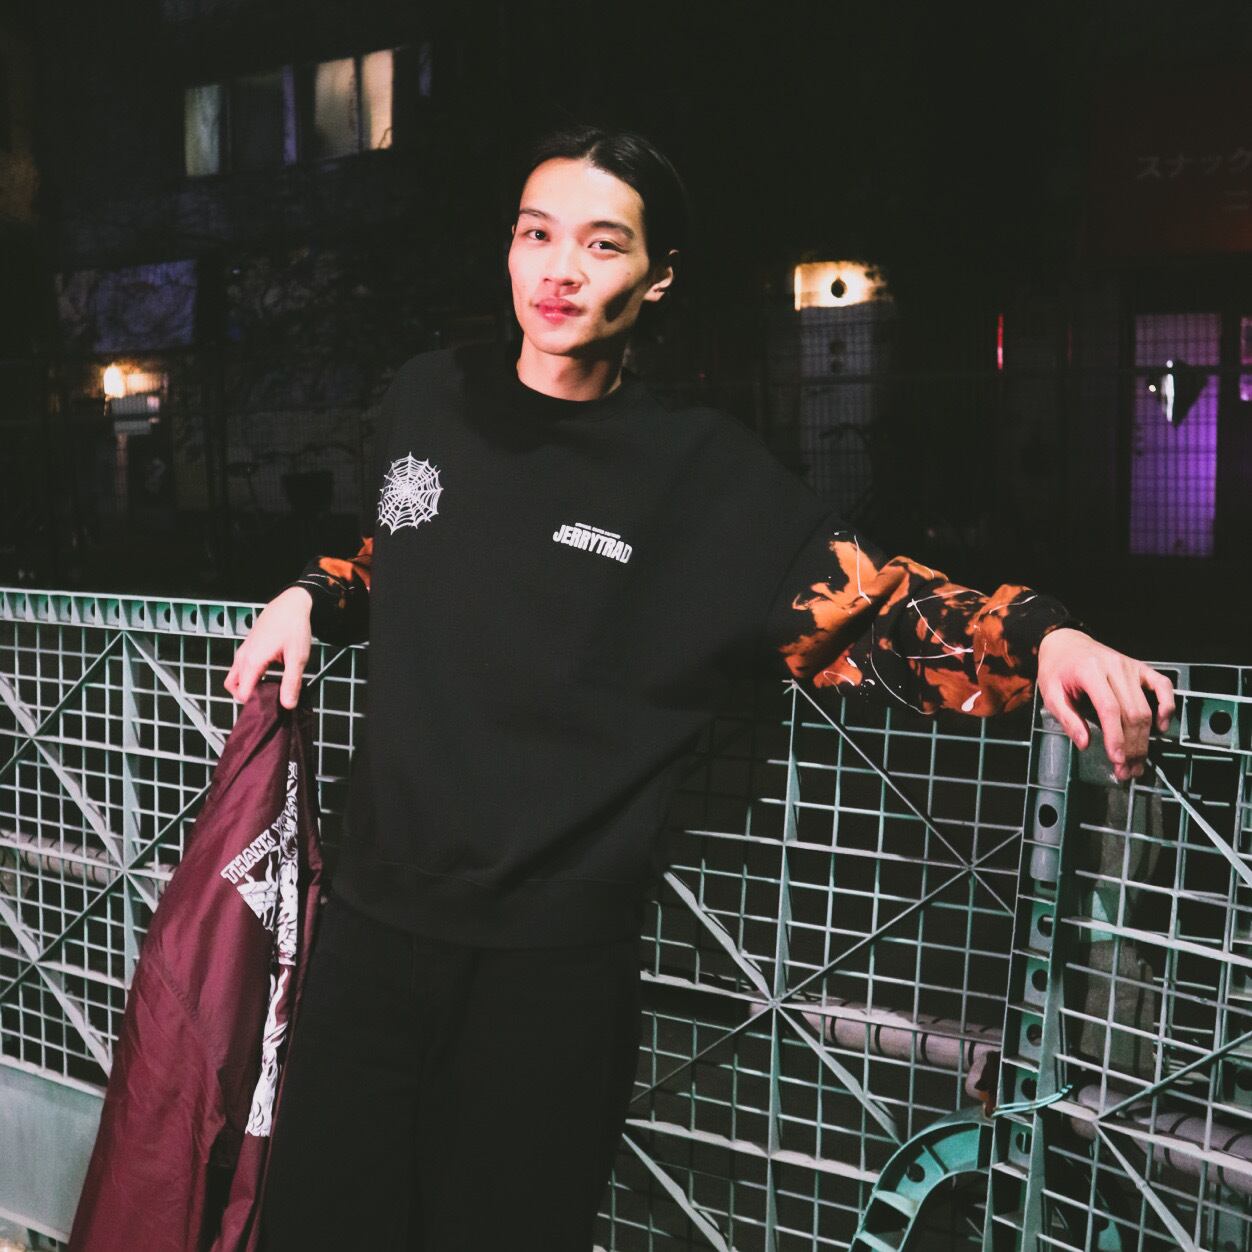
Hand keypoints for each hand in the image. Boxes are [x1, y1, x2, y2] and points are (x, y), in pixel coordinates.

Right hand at [223, 586, 313, 709]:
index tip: (271, 706)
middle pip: (233, 687)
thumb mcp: (297, 658)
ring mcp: (244, 650)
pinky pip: (240, 666)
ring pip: (234, 676)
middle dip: (247, 697)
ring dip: (246, 685)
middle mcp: (243, 656)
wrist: (291, 604)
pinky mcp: (247, 646)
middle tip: (268, 699)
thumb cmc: (294, 627)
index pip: (243, 693)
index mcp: (253, 661)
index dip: (255, 703)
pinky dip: (248, 675)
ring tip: (268, 688)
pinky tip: (267, 675)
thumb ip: (291, 682)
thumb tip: (287, 704)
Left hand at [1036, 628, 1175, 781]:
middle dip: (1131, 746)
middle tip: (1127, 769)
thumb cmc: (1057, 669)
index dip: (1116, 737)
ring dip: (1145, 739)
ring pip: (1146, 707)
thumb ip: (1067, 718)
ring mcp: (1130, 666)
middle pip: (1132, 713)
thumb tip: (1084, 743)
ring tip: (1137, 761)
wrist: (1066, 643)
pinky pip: (1163, 686)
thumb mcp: (1051, 694)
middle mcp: (1114, 667)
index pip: (1110, 709)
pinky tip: (1161, 727)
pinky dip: (1167, 707)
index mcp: (1089, 671)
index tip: (1117, 759)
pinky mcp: (1141, 668)